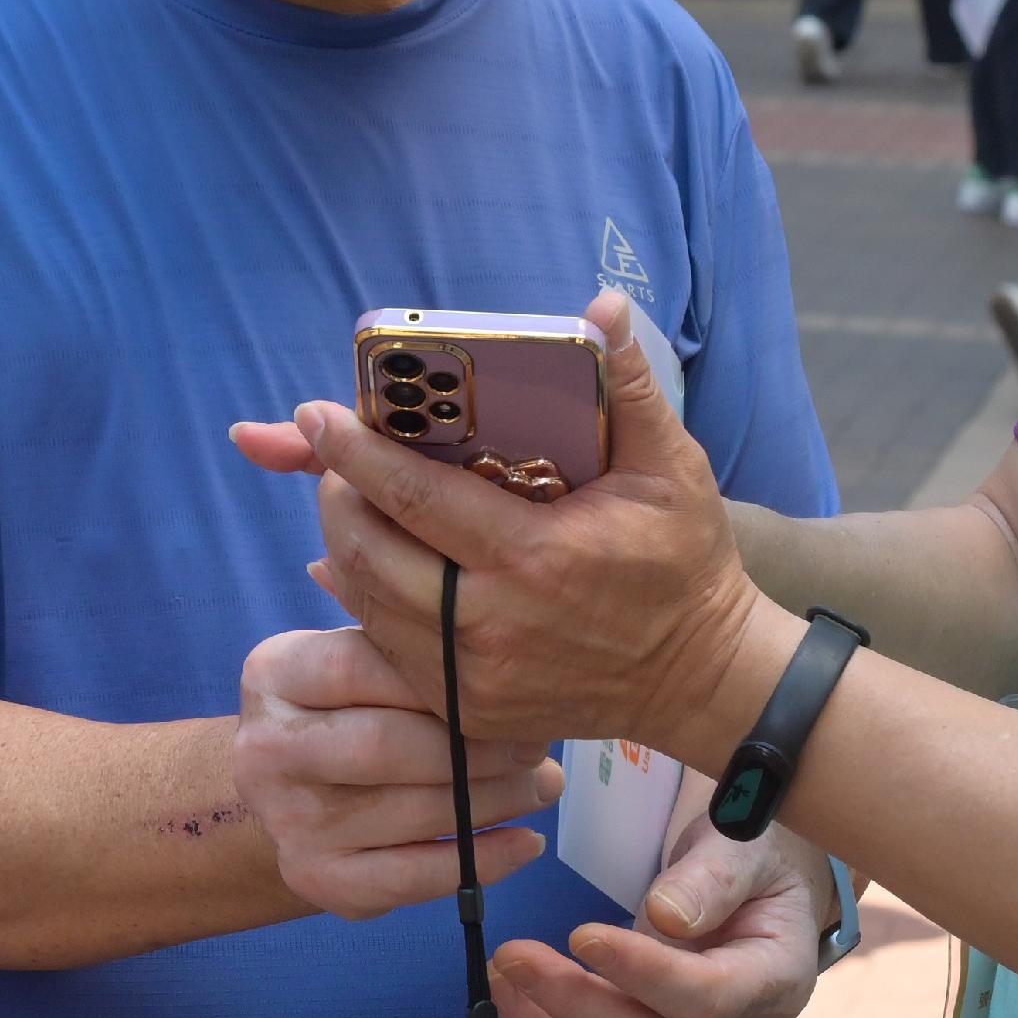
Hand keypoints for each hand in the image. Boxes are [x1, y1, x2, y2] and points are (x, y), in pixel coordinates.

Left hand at [231, 291, 780, 762]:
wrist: (703, 677)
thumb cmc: (686, 562)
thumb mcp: (673, 468)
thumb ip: (630, 385)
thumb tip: (602, 306)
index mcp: (535, 554)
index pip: (415, 496)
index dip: (354, 452)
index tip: (314, 414)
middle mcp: (492, 622)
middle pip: (371, 553)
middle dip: (336, 494)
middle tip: (334, 456)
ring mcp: (476, 675)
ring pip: (369, 603)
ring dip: (343, 545)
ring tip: (347, 498)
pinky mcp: (470, 711)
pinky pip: (388, 649)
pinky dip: (362, 601)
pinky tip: (353, 565)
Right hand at [236, 627, 562, 918]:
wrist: (285, 792)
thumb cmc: (344, 707)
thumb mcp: (352, 653)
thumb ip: (403, 629)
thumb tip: (478, 602)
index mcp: (272, 674)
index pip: (358, 665)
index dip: (443, 676)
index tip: (511, 682)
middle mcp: (265, 750)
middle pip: (386, 745)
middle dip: (478, 746)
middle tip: (539, 744)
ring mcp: (288, 821)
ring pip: (411, 813)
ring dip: (496, 801)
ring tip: (545, 784)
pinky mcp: (318, 878)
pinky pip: (414, 877)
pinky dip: (481, 862)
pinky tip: (525, 842)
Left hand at [495, 821, 831, 1017]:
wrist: (765, 896)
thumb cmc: (756, 862)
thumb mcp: (746, 847)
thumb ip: (712, 878)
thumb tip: (664, 917)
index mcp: (774, 978)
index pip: (708, 998)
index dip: (643, 974)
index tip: (581, 935)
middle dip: (573, 1005)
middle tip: (513, 954)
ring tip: (503, 977)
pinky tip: (515, 999)